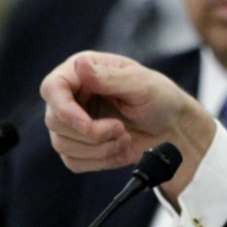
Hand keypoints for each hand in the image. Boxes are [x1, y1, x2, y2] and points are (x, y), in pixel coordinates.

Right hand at [40, 51, 215, 198]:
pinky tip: (119, 147)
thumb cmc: (162, 99)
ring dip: (98, 147)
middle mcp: (74, 96)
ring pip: (62, 144)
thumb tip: (80, 65)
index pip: (52, 88)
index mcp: (85, 71)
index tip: (86, 124)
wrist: (174, 129)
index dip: (63, 109)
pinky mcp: (80, 147)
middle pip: (55, 121)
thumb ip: (109, 78)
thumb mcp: (141, 84)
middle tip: (119, 129)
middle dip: (90, 133)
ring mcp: (74, 123)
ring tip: (124, 135)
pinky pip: (73, 161)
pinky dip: (99, 159)